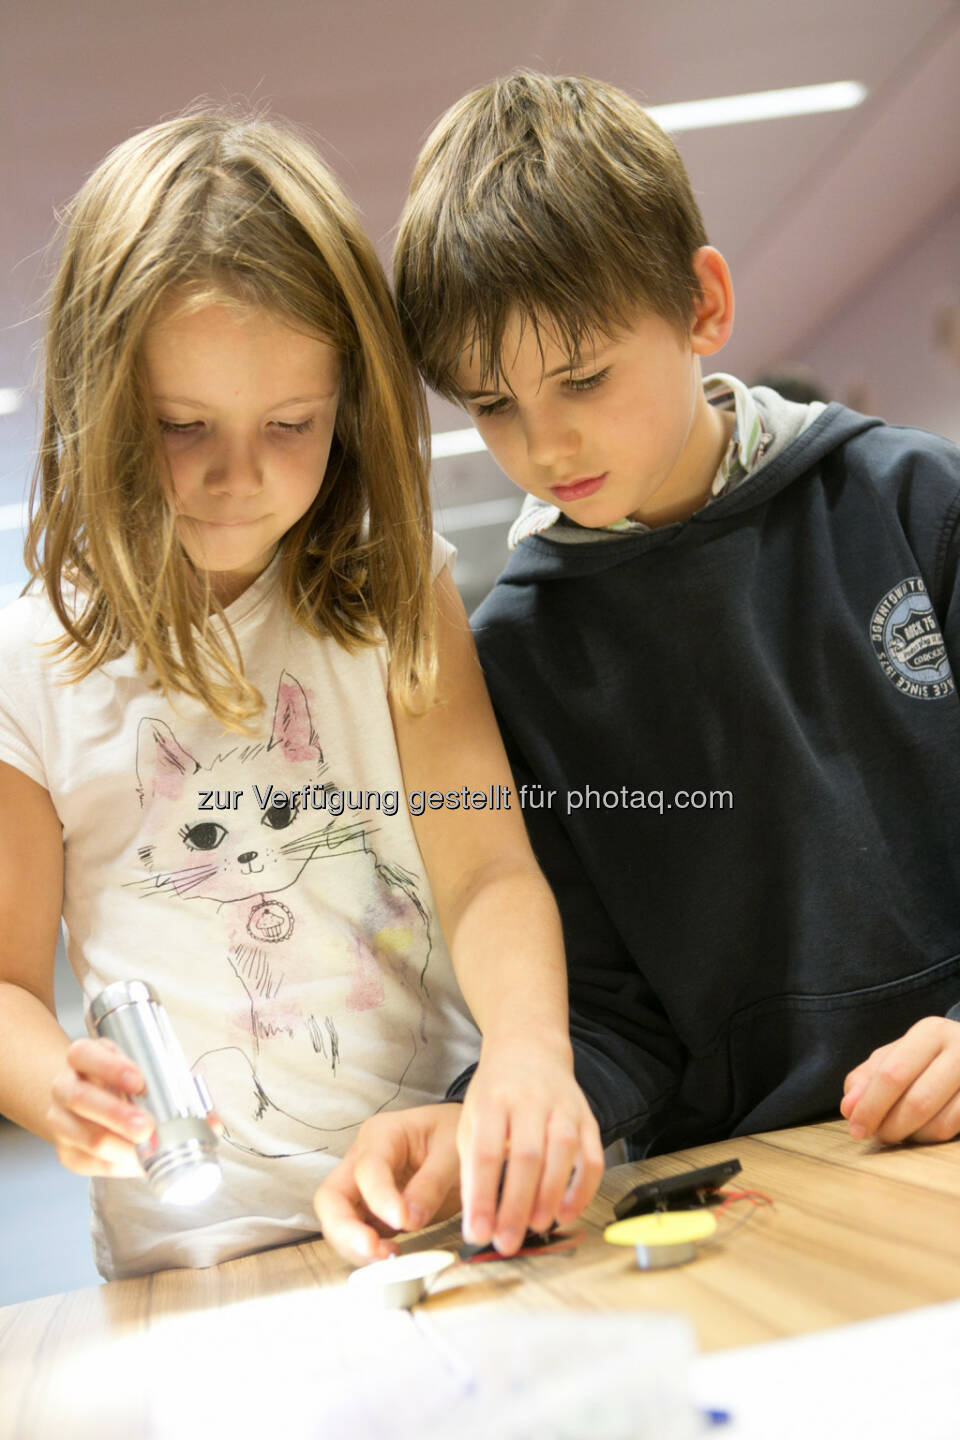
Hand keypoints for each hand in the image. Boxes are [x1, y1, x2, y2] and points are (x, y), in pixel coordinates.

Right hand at [47, 1037, 154, 1176]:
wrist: (84, 1101)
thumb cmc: (116, 1079)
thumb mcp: (129, 1062)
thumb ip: (149, 1072)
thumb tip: (180, 1100)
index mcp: (79, 1057)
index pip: (82, 1055)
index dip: (110, 1068)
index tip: (139, 1082)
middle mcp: (62, 1087)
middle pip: (80, 1098)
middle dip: (117, 1114)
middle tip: (146, 1125)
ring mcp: (59, 1121)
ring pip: (86, 1136)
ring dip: (120, 1145)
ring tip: (147, 1147)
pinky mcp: (66, 1152)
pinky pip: (91, 1161)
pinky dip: (118, 1163)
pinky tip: (139, 1160)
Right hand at [314, 1104, 462, 1265]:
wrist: (466, 1143)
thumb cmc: (453, 1135)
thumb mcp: (453, 1150)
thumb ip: (431, 1184)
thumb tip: (409, 1221)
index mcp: (382, 1135)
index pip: (367, 1169)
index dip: (380, 1198)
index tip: (402, 1221)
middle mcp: (362, 1160)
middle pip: (331, 1197)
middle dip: (344, 1228)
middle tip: (372, 1249)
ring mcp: (362, 1188)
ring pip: (337, 1222)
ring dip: (355, 1246)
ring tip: (390, 1257)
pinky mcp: (371, 1214)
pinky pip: (357, 1236)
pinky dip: (367, 1253)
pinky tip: (390, 1257)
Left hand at [458, 1040, 604, 1255]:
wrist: (529, 1048)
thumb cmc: (495, 1093)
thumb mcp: (471, 1120)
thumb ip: (472, 1168)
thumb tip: (477, 1221)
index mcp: (492, 1100)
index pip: (486, 1152)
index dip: (482, 1196)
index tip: (476, 1232)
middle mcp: (529, 1099)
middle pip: (526, 1155)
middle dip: (516, 1204)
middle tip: (506, 1241)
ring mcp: (562, 1105)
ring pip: (562, 1151)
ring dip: (550, 1194)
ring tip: (536, 1228)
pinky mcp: (587, 1116)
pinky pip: (592, 1154)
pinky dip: (583, 1187)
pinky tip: (567, 1212)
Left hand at [840, 1017, 959, 1143]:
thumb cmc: (926, 1057)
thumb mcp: (895, 1056)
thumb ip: (866, 1078)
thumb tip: (848, 1108)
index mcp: (931, 1033)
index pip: (892, 1074)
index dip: (870, 1106)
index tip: (855, 1128)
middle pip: (917, 1101)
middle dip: (889, 1126)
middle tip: (875, 1135)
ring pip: (939, 1123)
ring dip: (910, 1136)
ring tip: (895, 1132)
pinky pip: (954, 1131)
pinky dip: (929, 1138)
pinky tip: (918, 1131)